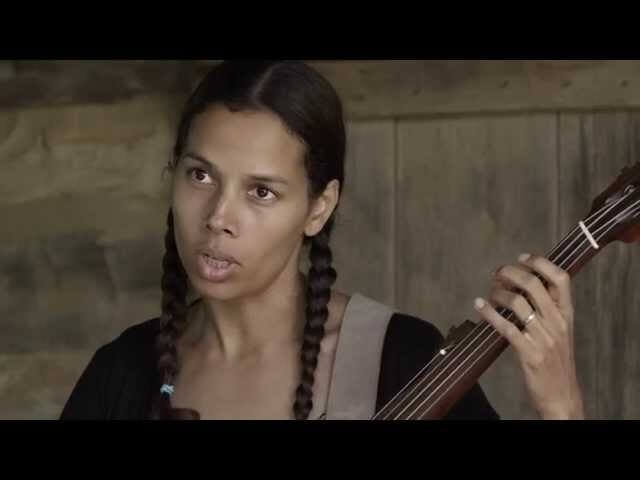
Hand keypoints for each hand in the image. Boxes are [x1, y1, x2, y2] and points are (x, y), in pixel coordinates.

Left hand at [473, 253, 584, 419]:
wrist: (561, 394)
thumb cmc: (556, 359)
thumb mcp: (560, 330)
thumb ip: (548, 307)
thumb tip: (524, 282)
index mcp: (566, 313)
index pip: (561, 278)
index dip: (540, 263)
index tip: (522, 258)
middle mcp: (556, 322)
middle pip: (533, 284)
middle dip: (510, 273)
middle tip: (497, 273)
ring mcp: (543, 337)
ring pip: (517, 302)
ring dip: (497, 292)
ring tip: (489, 293)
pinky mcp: (528, 352)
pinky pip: (505, 326)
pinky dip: (489, 313)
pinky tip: (479, 306)